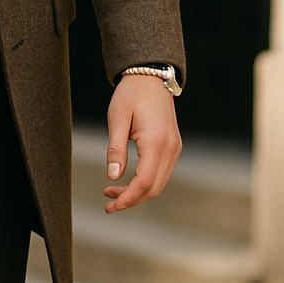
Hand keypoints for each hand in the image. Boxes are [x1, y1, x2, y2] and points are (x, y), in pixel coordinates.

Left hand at [103, 73, 181, 212]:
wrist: (150, 77)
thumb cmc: (131, 95)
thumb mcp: (117, 119)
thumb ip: (115, 149)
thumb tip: (113, 176)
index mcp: (156, 142)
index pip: (145, 182)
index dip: (128, 198)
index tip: (111, 205)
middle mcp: (170, 148)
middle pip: (154, 188)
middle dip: (131, 200)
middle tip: (108, 203)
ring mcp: (174, 148)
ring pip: (159, 183)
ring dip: (137, 192)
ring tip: (112, 192)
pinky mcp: (173, 146)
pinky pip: (161, 172)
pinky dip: (145, 182)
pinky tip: (127, 181)